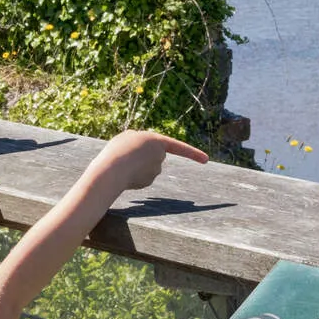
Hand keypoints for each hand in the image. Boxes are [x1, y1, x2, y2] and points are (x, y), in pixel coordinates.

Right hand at [92, 131, 209, 193]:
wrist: (111, 169)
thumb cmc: (118, 150)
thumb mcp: (127, 137)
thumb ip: (139, 140)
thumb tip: (143, 154)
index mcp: (157, 141)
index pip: (178, 147)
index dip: (193, 153)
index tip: (206, 160)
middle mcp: (160, 156)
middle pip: (154, 155)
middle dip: (143, 156)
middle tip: (126, 153)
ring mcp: (155, 170)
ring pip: (147, 166)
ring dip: (136, 165)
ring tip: (122, 162)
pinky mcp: (147, 181)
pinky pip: (142, 176)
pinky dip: (134, 175)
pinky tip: (124, 173)